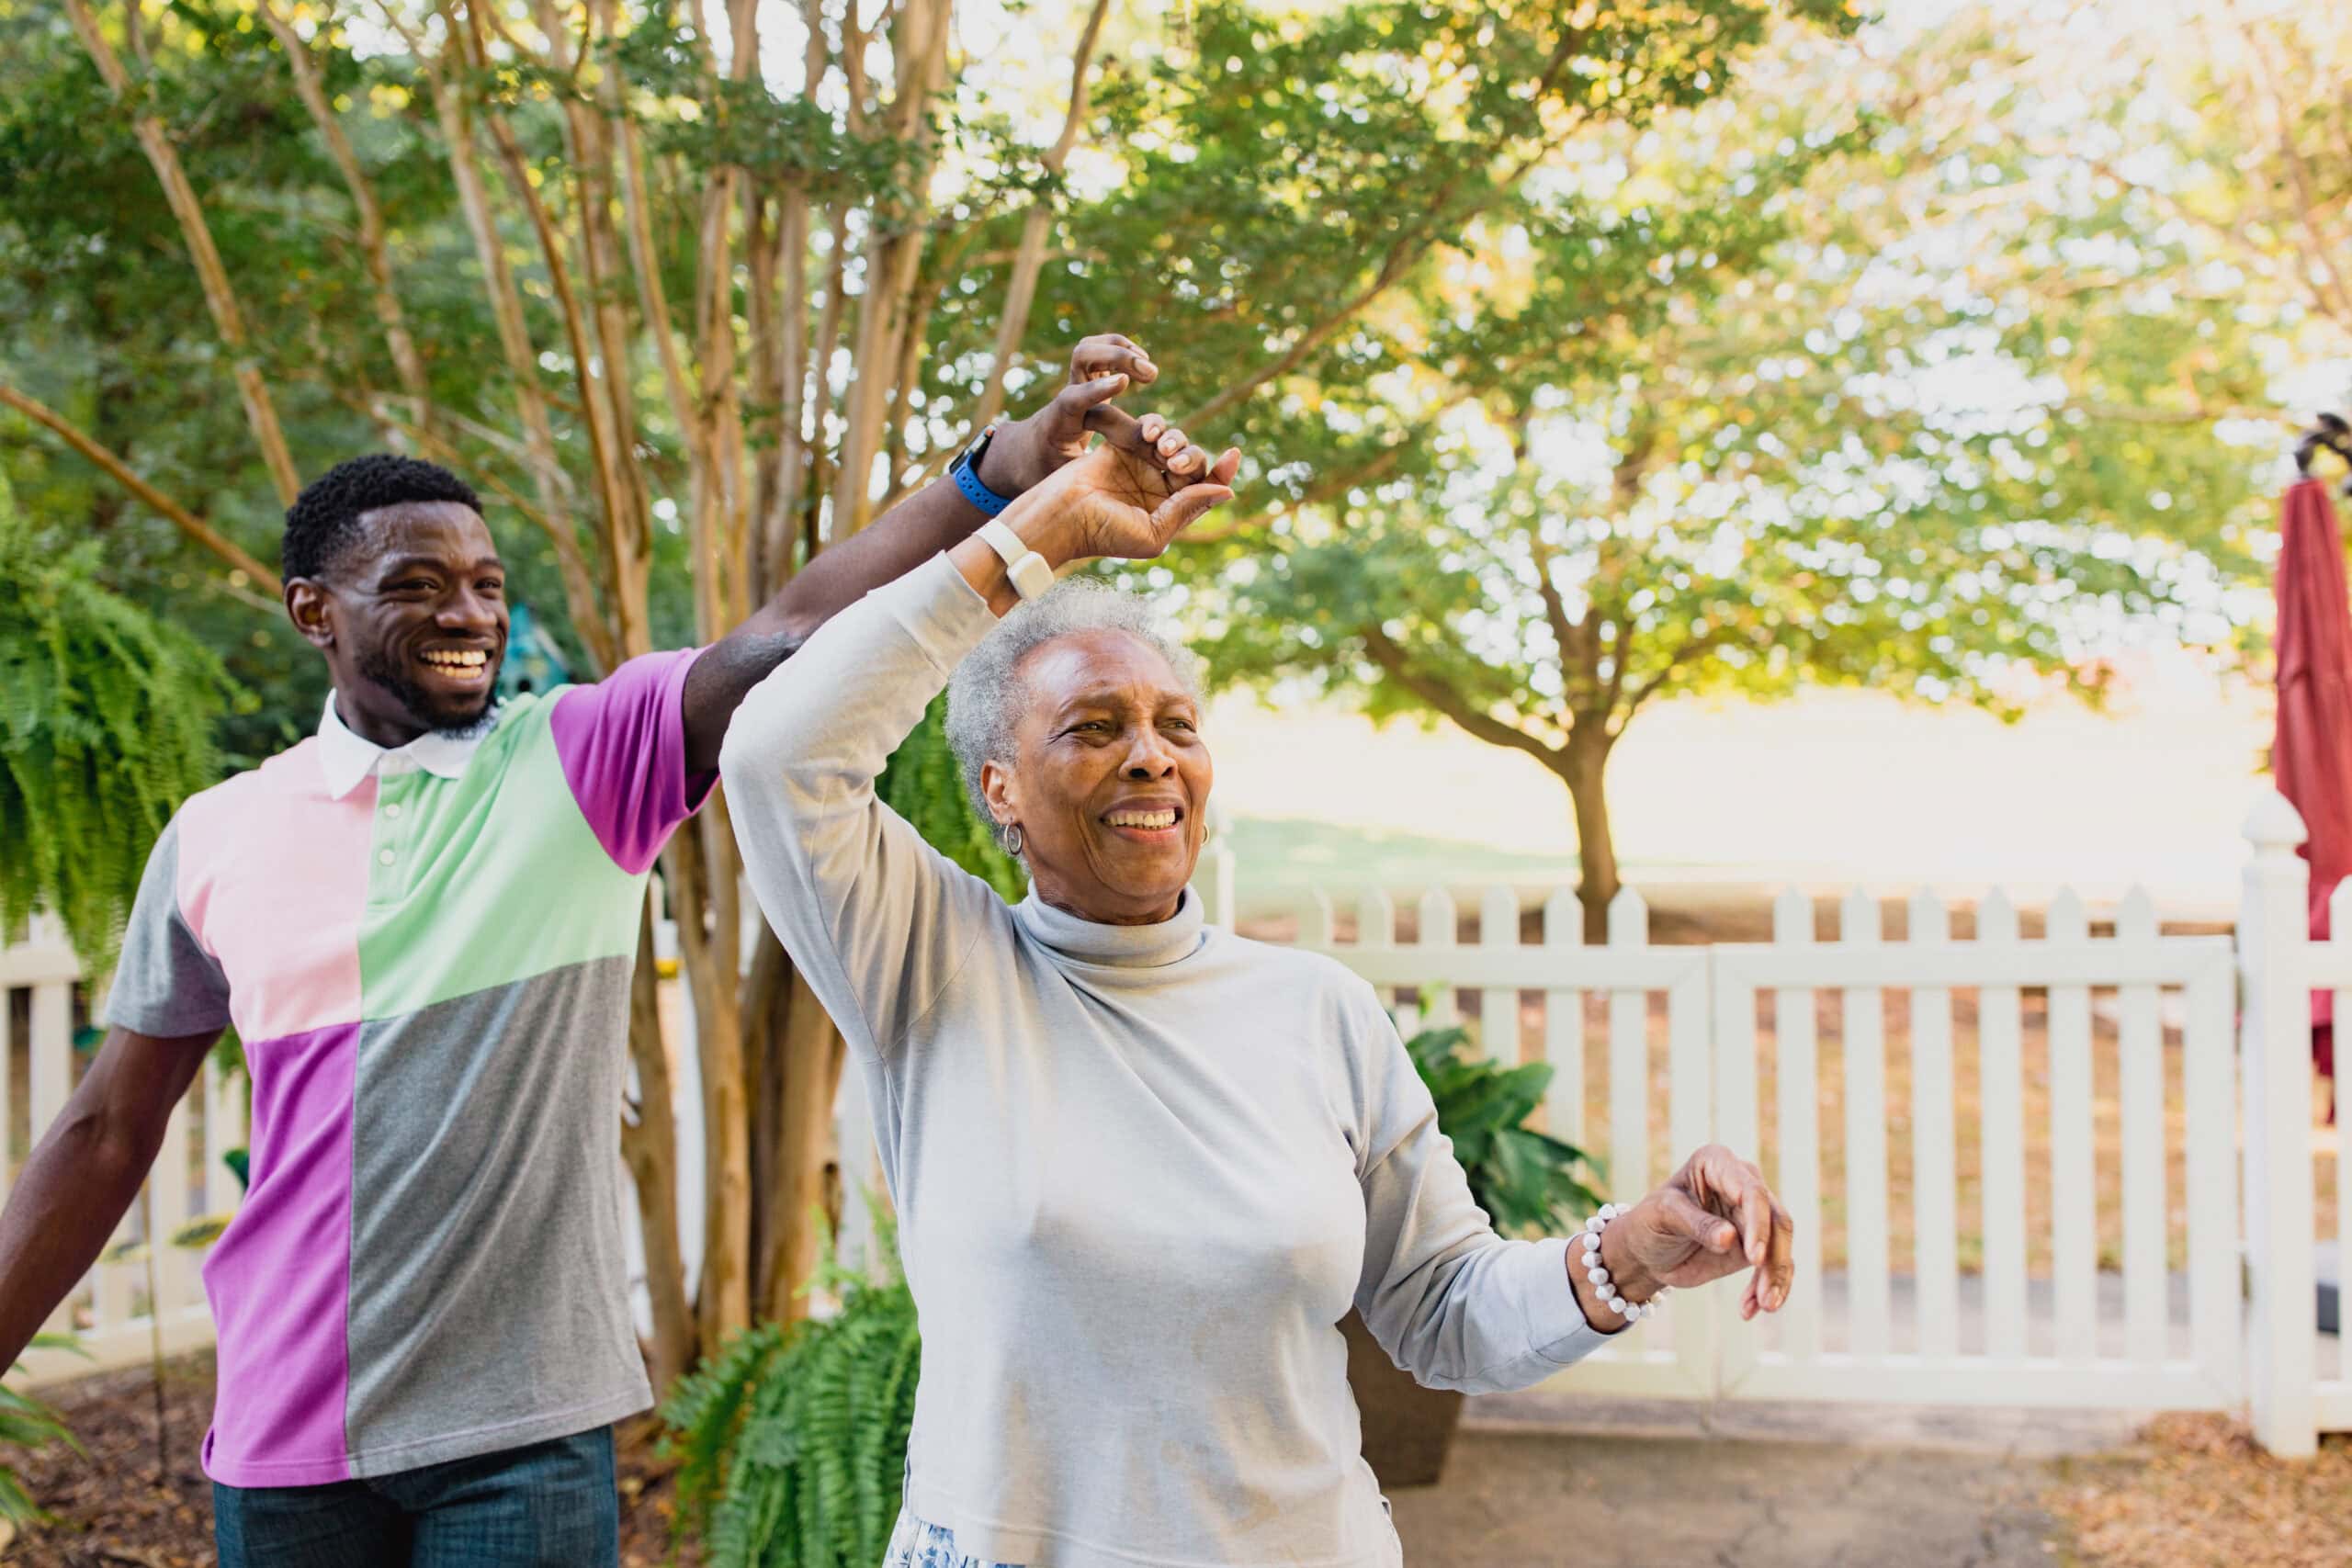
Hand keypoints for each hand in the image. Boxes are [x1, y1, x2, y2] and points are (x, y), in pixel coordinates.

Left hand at [976, 333, 1159, 495]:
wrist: (1027, 452)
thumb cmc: (1048, 470)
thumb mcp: (1064, 481)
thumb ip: (1086, 477)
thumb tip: (1112, 485)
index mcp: (1059, 422)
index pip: (1073, 398)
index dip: (1097, 389)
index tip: (1124, 383)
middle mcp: (1066, 396)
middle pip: (1082, 356)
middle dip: (1117, 358)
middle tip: (1151, 375)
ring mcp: (1074, 383)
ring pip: (1090, 346)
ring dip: (1121, 348)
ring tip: (1149, 368)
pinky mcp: (1085, 379)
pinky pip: (1100, 350)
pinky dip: (1122, 348)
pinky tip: (1143, 365)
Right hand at [1003, 406, 1239, 568]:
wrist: (1061, 516)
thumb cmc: (1104, 535)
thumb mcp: (1154, 533)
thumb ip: (1188, 508)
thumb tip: (1228, 491)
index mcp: (1172, 511)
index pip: (1206, 487)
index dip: (1223, 472)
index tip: (1233, 455)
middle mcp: (1160, 487)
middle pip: (1194, 460)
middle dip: (1192, 457)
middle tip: (1174, 463)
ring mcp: (1141, 465)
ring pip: (1175, 440)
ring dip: (1176, 440)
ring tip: (1161, 450)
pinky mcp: (1123, 445)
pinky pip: (1150, 427)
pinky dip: (1155, 426)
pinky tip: (1149, 435)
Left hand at [1597, 1144, 1794, 1321]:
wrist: (1645, 1252)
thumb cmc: (1648, 1223)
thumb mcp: (1663, 1217)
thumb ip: (1697, 1224)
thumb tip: (1730, 1238)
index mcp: (1716, 1162)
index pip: (1750, 1190)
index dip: (1758, 1223)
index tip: (1755, 1258)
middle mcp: (1742, 1182)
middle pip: (1775, 1218)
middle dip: (1774, 1258)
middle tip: (1767, 1296)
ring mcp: (1752, 1214)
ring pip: (1782, 1244)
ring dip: (1776, 1278)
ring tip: (1765, 1307)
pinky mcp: (1757, 1244)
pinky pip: (1775, 1265)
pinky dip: (1769, 1287)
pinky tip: (1749, 1309)